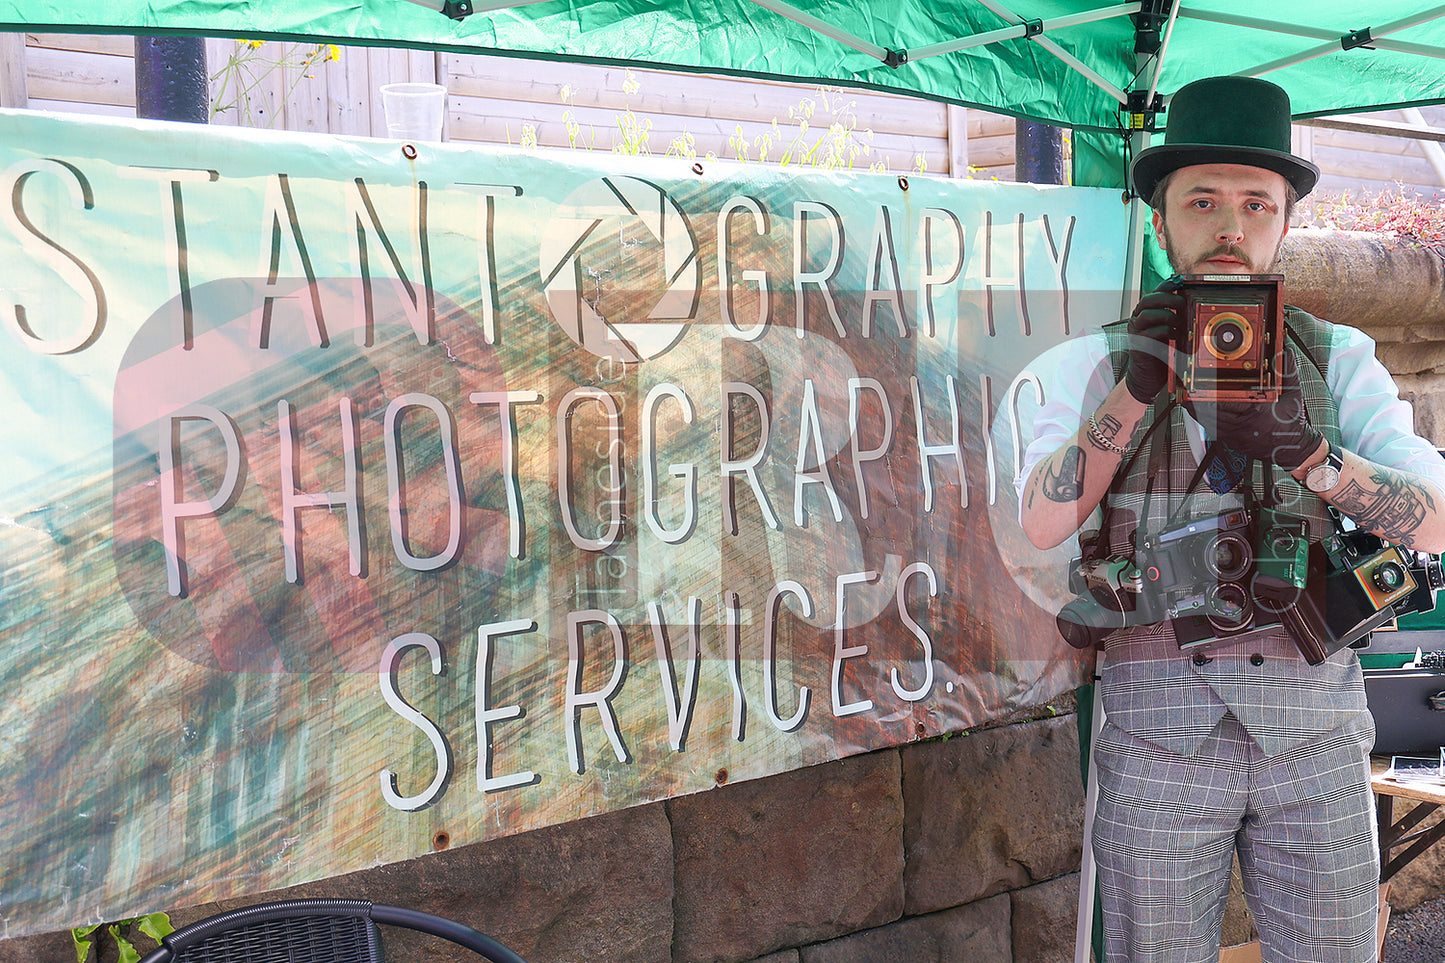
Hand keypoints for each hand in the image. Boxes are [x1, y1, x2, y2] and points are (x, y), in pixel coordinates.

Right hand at [1124, 283, 1184, 403]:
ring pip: (1147, 314)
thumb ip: (1175, 317)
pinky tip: (1175, 334)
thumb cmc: (1160, 353)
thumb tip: (1191, 303)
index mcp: (1145, 313)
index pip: (1153, 292)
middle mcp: (1138, 320)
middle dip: (1167, 297)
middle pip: (1147, 299)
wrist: (1147, 377)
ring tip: (1179, 321)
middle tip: (1182, 302)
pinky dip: (1165, 331)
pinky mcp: (1138, 344)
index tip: (1180, 280)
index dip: (1166, 284)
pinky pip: (1150, 332)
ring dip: (1166, 314)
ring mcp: (1136, 332)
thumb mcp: (1169, 331)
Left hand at [1188, 350, 1324, 470]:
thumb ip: (1286, 370)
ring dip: (1195, 407)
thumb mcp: (1293, 394)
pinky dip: (1201, 418)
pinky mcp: (1230, 440)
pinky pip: (1210, 429)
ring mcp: (1235, 434)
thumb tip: (1284, 351)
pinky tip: (1195, 409)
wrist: (1292, 449)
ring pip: (1208, 420)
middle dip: (1198, 398)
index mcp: (1257, 411)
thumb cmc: (1293, 423)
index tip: (1203, 380)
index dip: (1213, 390)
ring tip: (1185, 395)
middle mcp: (1243, 424)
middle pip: (1213, 409)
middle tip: (1187, 385)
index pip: (1230, 398)